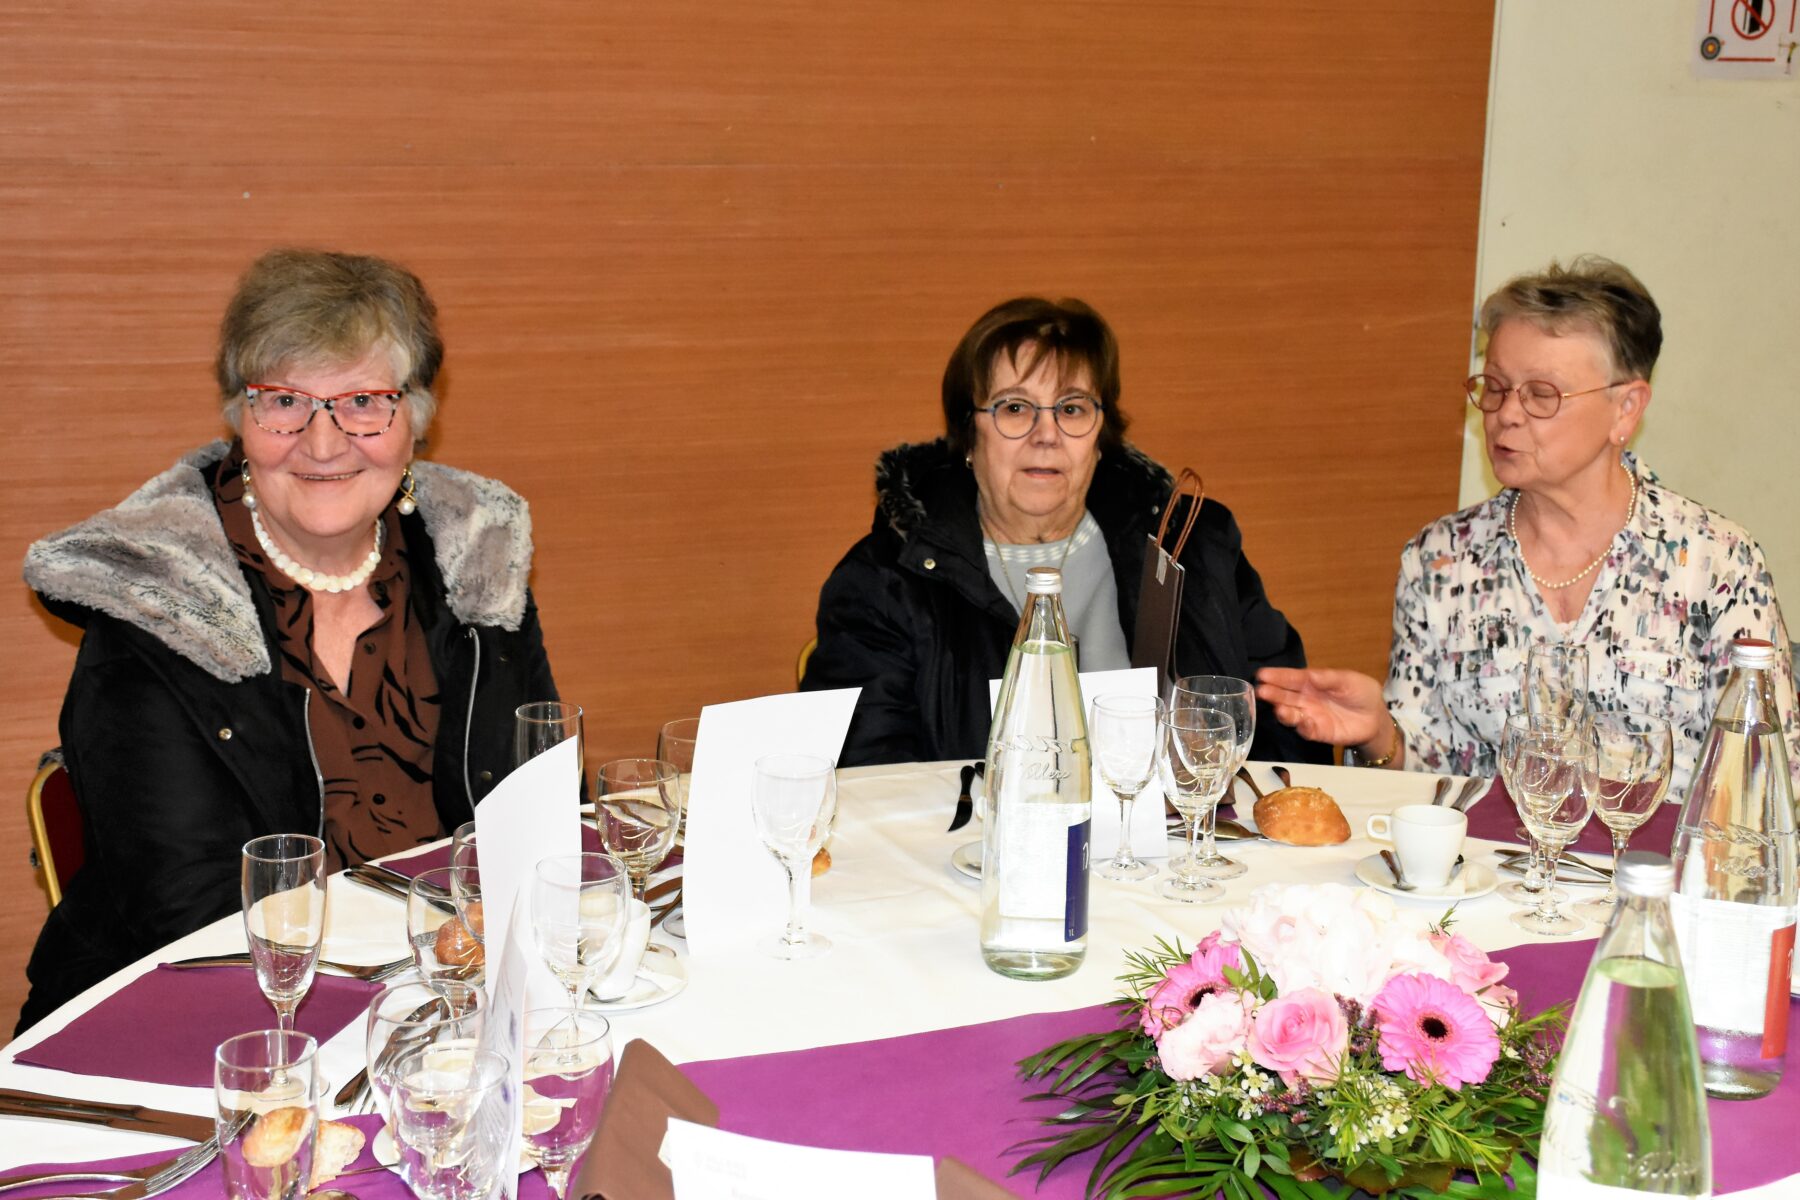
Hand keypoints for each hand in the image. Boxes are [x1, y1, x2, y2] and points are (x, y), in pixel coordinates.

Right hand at [1254, 667, 1389, 752]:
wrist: (1375, 718)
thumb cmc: (1362, 693)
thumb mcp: (1349, 680)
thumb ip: (1329, 678)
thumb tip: (1310, 675)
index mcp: (1312, 682)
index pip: (1292, 678)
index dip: (1278, 676)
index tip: (1262, 674)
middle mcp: (1306, 698)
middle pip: (1286, 695)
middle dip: (1272, 693)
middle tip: (1260, 691)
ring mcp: (1310, 715)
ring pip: (1291, 713)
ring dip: (1283, 711)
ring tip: (1277, 708)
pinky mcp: (1317, 732)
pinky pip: (1305, 730)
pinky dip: (1302, 726)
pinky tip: (1301, 721)